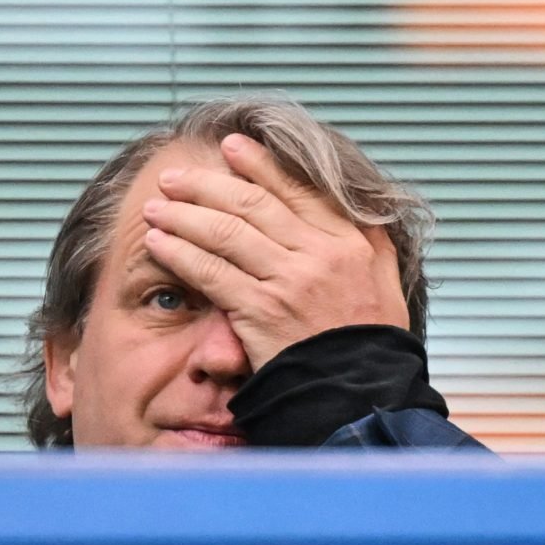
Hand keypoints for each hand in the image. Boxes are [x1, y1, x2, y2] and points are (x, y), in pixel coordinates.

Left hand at [140, 133, 409, 369]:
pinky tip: (160, 244)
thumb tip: (359, 210)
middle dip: (207, 184)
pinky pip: (211, 272)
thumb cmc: (372, 346)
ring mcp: (287, 282)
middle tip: (176, 176)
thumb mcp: (387, 284)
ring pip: (225, 231)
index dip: (261, 165)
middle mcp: (318, 255)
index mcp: (350, 243)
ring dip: (184, 214)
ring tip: (157, 207)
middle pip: (252, 203)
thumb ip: (372, 244)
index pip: (298, 190)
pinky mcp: (259, 311)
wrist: (361, 396)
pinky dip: (180, 253)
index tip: (233, 148)